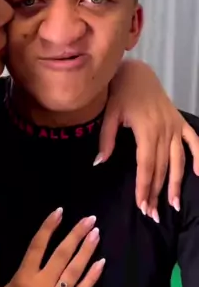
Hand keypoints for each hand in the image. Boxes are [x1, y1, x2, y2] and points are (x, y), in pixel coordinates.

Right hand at [0, 209, 104, 286]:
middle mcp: (44, 284)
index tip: (59, 212)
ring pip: (76, 269)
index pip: (38, 245)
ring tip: (96, 233)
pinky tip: (101, 263)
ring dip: (87, 250)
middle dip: (77, 234)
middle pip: (63, 253)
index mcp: (25, 277)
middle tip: (90, 219)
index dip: (49, 227)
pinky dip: (92, 276)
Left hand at [99, 60, 198, 218]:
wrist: (137, 73)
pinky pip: (194, 141)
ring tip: (174, 205)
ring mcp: (175, 126)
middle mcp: (164, 130)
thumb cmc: (120, 93)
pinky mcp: (180, 122)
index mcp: (146, 130)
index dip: (144, 187)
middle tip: (152, 214)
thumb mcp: (109, 114)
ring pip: (178, 160)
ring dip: (176, 183)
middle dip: (156, 192)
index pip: (146, 166)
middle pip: (161, 168)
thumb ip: (106, 139)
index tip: (141, 205)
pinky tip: (198, 174)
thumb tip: (99, 163)